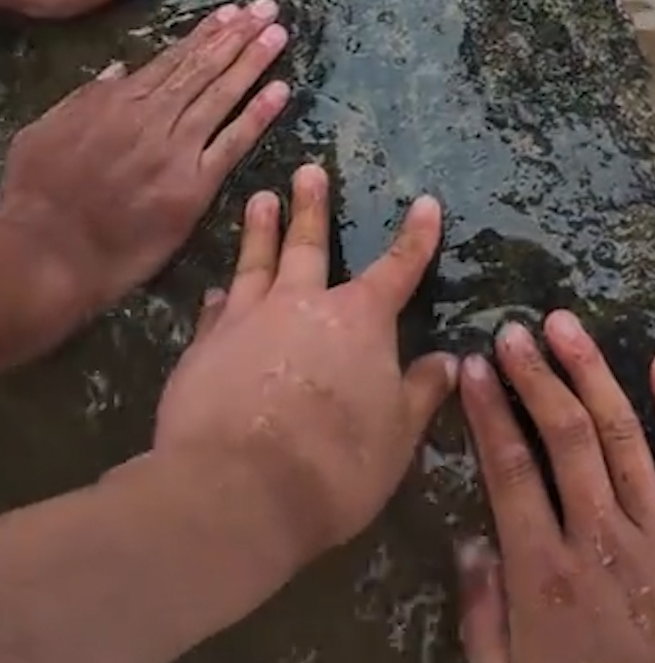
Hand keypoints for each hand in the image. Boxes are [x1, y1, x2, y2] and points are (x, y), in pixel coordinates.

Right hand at [0, 1, 288, 364]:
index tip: (233, 12)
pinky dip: (257, 116)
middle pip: (203, 69)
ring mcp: (176, 152)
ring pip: (222, 97)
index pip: (173, 59)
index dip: (206, 34)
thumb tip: (120, 69)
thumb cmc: (35, 196)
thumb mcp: (45, 131)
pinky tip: (280, 91)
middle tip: (269, 10)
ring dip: (253, 63)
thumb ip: (85, 98)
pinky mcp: (192, 190)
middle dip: (239, 36)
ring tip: (279, 35)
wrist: (45, 254)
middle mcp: (152, 119)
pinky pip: (232, 146)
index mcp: (117, 102)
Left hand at [156, 165, 455, 563]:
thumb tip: (446, 362)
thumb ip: (419, 394)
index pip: (397, 269)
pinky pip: (214, 311)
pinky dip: (219, 296)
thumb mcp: (396, 437)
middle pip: (309, 245)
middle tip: (307, 171)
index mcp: (359, 321)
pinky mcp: (202, 350)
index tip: (424, 204)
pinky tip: (216, 289)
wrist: (235, 491)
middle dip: (312, 207)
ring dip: (260, 230)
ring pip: (255, 263)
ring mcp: (245, 322)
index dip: (415, 238)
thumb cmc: (334, 465)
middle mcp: (302, 305)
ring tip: (259, 199)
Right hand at [458, 313, 654, 662]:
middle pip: (561, 436)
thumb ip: (485, 626)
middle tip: (513, 330)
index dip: (488, 412)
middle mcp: (598, 537)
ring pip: (619, 433)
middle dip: (534, 375)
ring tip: (566, 324)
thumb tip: (470, 547)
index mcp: (543, 575)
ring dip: (591, 372)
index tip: (471, 365)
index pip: (508, 471)